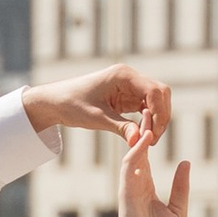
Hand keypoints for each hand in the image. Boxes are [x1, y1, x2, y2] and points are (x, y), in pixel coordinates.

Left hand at [23, 63, 171, 142]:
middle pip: (160, 94)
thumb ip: (120, 128)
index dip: (159, 113)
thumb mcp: (97, 118)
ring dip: (156, 120)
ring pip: (156, 101)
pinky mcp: (127, 97)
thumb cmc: (72, 104)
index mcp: (123, 75)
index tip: (153, 134)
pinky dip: (148, 121)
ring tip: (147, 140)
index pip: (154, 91)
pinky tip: (141, 134)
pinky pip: (146, 108)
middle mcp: (130, 77)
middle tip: (153, 140)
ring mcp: (130, 86)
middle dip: (161, 116)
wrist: (55, 101)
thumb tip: (140, 141)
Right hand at [117, 116, 190, 216]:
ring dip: (139, 137)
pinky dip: (135, 153)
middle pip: (137, 151)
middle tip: (147, 107)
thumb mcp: (178, 208)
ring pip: (132, 156)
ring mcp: (128, 187)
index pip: (145, 157)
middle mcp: (134, 184)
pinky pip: (128, 168)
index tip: (155, 120)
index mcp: (144, 186)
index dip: (149, 139)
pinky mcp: (126, 193)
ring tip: (147, 117)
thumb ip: (181, 186)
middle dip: (142, 130)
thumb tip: (186, 163)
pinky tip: (144, 140)